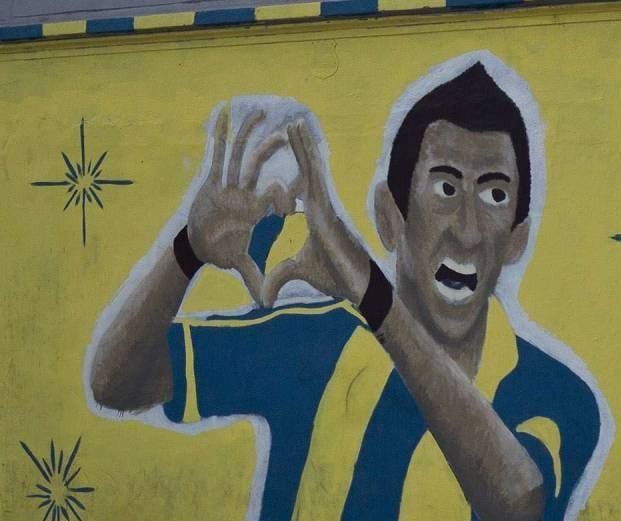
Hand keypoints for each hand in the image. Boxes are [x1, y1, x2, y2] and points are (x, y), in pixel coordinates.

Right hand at [187, 107, 298, 299]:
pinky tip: (222, 115)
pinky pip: (215, 154)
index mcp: (253, 211)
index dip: (286, 193)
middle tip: (287, 133)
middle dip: (270, 151)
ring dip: (247, 134)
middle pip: (258, 168)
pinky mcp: (210, 180)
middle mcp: (242, 193)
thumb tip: (267, 303)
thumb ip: (255, 279)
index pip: (275, 198)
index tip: (301, 181)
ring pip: (239, 154)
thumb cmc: (222, 250)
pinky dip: (217, 136)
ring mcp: (226, 184)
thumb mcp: (239, 264)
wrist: (201, 244)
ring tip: (257, 112)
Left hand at [262, 121, 370, 306]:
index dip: (294, 172)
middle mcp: (321, 205)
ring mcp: (325, 203)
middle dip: (299, 148)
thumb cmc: (336, 276)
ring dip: (303, 144)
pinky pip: (314, 175)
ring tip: (294, 122)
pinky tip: (301, 140)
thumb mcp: (298, 273)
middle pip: (307, 170)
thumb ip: (280, 277)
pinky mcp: (327, 205)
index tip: (285, 158)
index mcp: (315, 216)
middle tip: (290, 123)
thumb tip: (263, 298)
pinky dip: (307, 156)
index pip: (301, 188)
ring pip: (312, 167)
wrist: (357, 283)